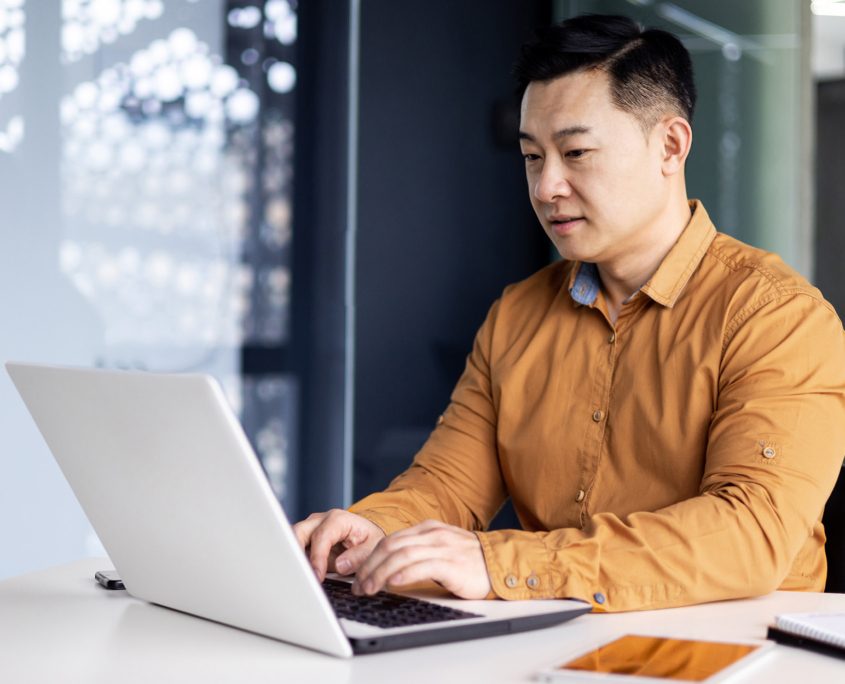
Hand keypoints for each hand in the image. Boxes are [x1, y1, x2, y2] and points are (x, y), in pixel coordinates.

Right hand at [293, 509, 384, 580]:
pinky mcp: (305, 539)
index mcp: (338, 519)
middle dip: (295, 553)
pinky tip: (297, 574)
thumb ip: (360, 555)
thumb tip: (340, 566)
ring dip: (292, 557)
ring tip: (297, 576)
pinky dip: (294, 560)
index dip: (317, 557)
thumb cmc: (368, 538)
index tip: (317, 576)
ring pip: (291, 539)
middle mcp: (320, 521)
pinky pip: (294, 548)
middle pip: (299, 532)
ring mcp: (310, 529)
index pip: (321, 536)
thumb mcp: (373, 545)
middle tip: (300, 575)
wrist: (365, 534)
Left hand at [352, 519, 491, 599]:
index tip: (359, 577)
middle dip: (369, 566)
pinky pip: (423, 566)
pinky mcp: (452, 564)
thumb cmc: (469, 562)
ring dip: (380, 573)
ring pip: (401, 556)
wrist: (500, 564)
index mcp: (427, 529)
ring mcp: (442, 547)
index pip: (390, 540)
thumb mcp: (440, 550)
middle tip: (358, 586)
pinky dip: (404, 574)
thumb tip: (388, 569)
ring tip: (369, 588)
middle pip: (390, 546)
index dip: (369, 558)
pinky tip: (392, 583)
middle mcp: (432, 534)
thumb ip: (418, 553)